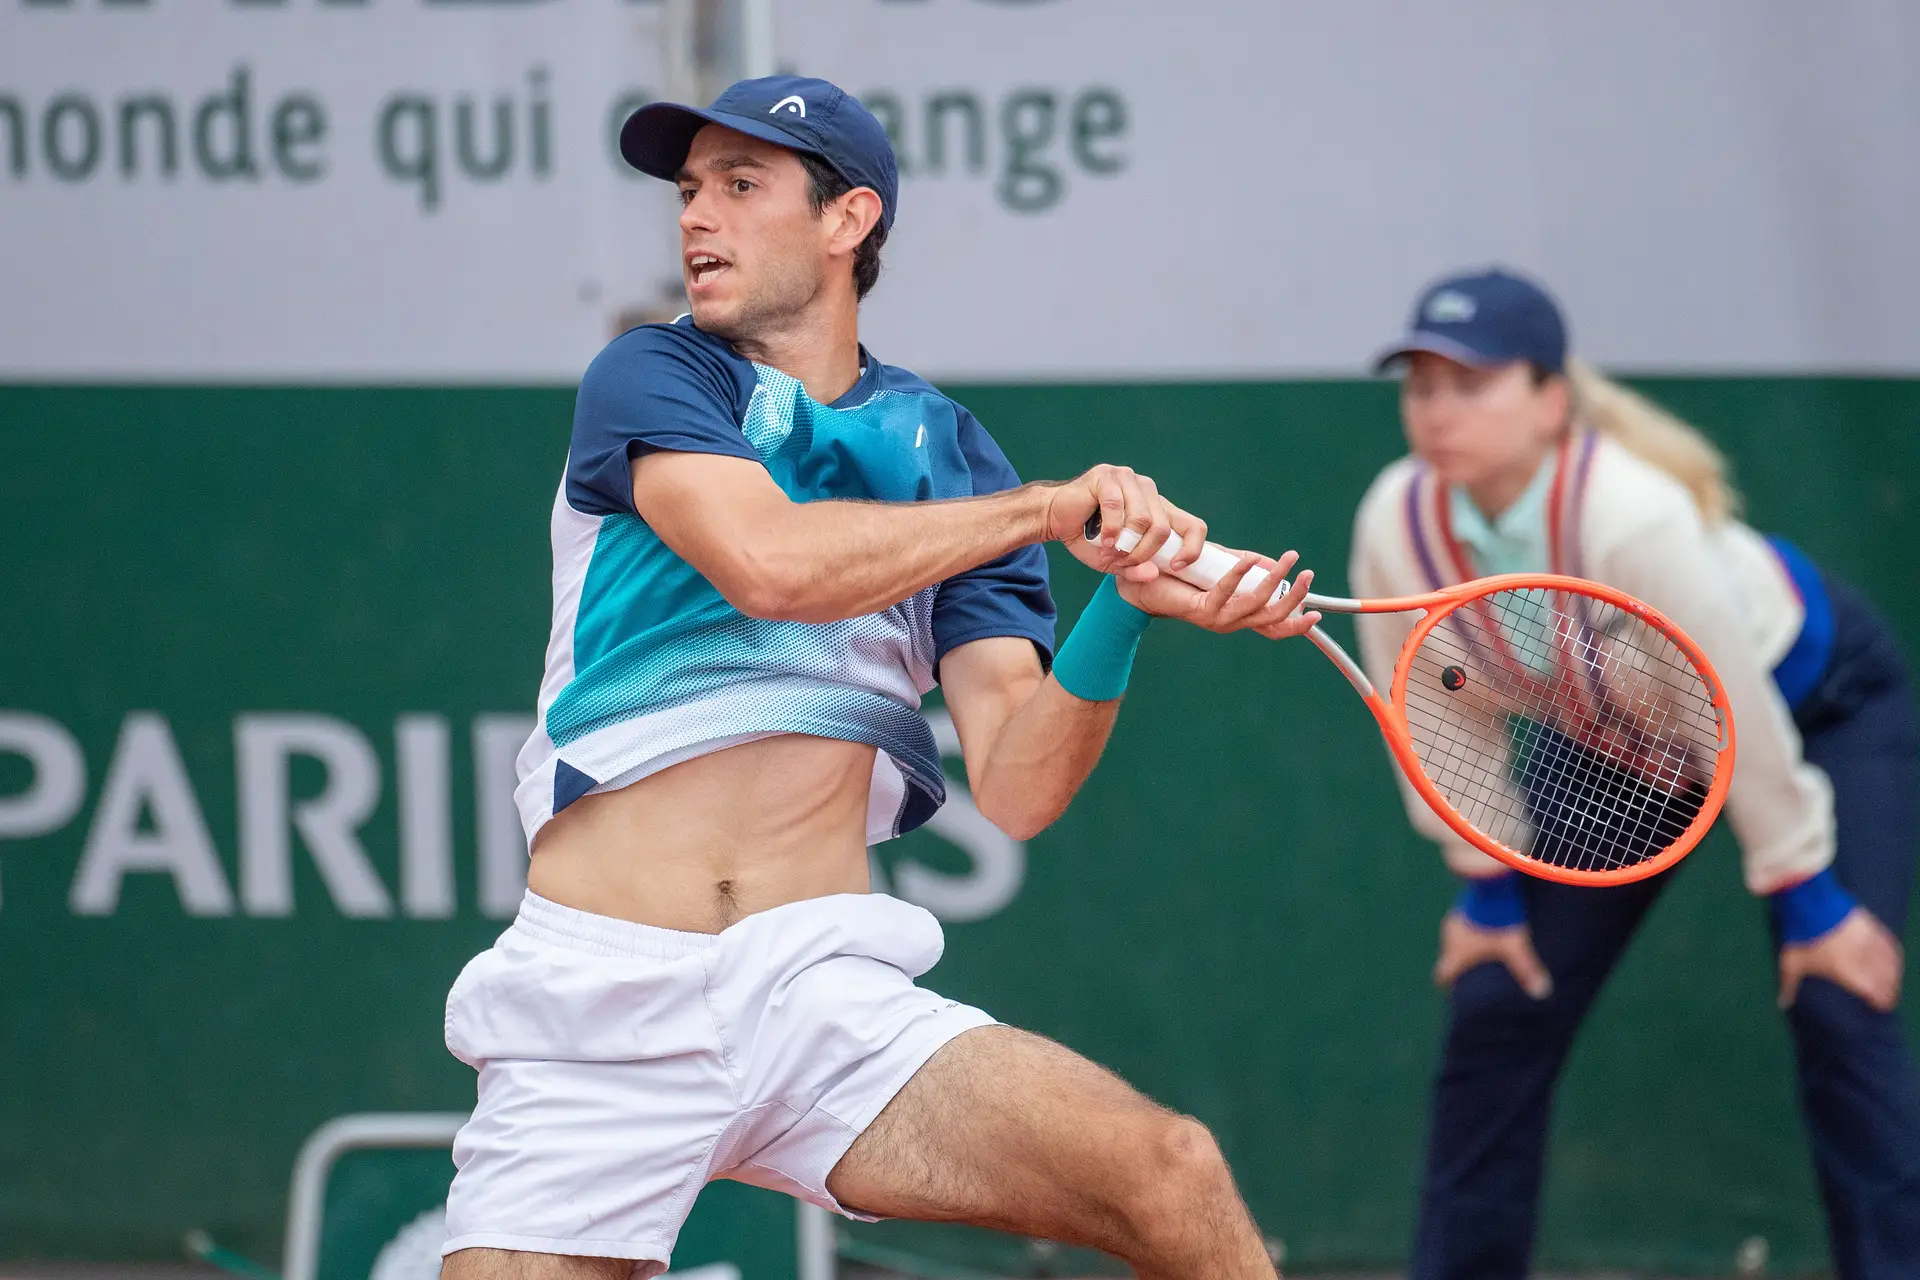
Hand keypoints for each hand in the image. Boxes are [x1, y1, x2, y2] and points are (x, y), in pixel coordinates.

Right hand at [1041, 465, 1207, 576]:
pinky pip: (1117, 507)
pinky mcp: (1107, 476)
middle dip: (1143, 553)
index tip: (1176, 567)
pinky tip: (1101, 541)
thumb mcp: (1115, 560)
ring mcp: (1128, 478)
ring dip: (1125, 543)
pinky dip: (1110, 530)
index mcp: (1158, 507)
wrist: (1052, 517)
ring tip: (1110, 552)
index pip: (1193, 525)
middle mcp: (1147, 489)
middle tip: (1122, 563)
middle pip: (1162, 528)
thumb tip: (1153, 575)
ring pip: (1143, 519)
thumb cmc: (1086, 537)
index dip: (1191, 548)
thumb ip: (1135, 568)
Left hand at [1115, 547, 1321, 639]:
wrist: (1141, 584)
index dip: (1296, 625)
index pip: (1273, 628)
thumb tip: (1271, 562)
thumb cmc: (1181, 575)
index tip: (1317, 613)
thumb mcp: (1220, 566)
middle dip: (1295, 598)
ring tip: (1287, 560)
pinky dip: (1239, 575)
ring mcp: (1216, 620)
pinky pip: (1226, 593)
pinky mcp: (1200, 611)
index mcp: (1238, 616)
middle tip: (1307, 573)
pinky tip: (1249, 559)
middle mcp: (1231, 622)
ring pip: (1255, 606)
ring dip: (1274, 582)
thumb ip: (1244, 565)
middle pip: (1273, 619)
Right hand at [1435, 910, 1553, 999]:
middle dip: (1461, 965)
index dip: (1448, 984)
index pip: (1442, 974)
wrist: (1490, 882)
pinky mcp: (1461, 905)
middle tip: (1476, 971)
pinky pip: (1462, 923)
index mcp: (1457, 953)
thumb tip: (1542, 991)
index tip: (1454, 990)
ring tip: (1484, 949)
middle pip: (1449, 957)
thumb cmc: (1499, 919)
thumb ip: (1526, 968)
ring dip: (1465, 946)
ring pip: (1455, 939)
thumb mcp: (1515, 946)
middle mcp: (1450, 937)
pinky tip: (1486, 926)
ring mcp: (1454, 919)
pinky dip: (1471, 929)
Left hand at [1779, 906, 1904, 1011]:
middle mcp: (1867, 960)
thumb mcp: (1792, 963)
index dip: (1881, 1002)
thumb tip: (1783, 1004)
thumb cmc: (1801, 937)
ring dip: (1893, 976)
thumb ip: (1790, 986)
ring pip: (1892, 965)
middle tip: (1885, 998)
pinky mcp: (1873, 927)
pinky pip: (1890, 946)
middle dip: (1889, 992)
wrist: (1810, 903)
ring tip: (1890, 983)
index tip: (1880, 1007)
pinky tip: (1892, 961)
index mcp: (1850, 973)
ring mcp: (1871, 942)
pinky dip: (1893, 956)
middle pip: (1888, 982)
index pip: (1876, 994)